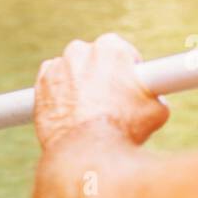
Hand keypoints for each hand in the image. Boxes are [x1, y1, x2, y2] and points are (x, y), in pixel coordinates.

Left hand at [33, 33, 168, 149]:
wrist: (85, 150)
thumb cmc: (123, 128)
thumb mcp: (156, 110)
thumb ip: (155, 95)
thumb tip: (155, 100)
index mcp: (112, 47)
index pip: (123, 54)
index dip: (128, 71)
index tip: (128, 84)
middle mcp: (81, 50)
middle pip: (95, 60)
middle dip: (101, 77)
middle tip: (109, 102)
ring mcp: (58, 65)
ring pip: (72, 70)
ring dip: (79, 84)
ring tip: (87, 110)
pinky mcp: (41, 82)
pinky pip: (52, 81)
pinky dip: (58, 92)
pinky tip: (69, 110)